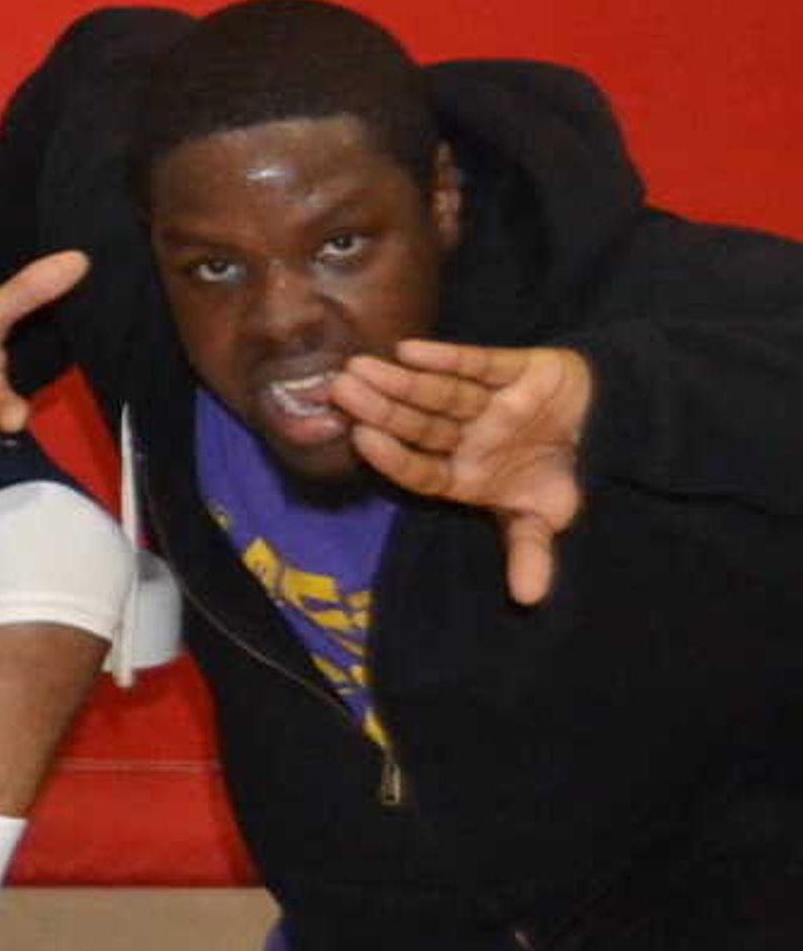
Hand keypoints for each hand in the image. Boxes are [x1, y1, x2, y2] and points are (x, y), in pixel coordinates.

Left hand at [332, 339, 593, 605]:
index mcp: (466, 474)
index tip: (360, 438)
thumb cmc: (562, 471)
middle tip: (339, 390)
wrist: (612, 424)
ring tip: (358, 368)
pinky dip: (446, 357)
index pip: (421, 469)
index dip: (393, 457)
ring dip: (401, 382)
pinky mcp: (512, 369)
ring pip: (438, 393)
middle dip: (382, 411)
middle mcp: (468, 437)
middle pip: (419, 425)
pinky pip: (476, 363)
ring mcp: (486, 403)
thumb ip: (532, 551)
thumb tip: (528, 600)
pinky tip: (408, 350)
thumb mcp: (549, 515)